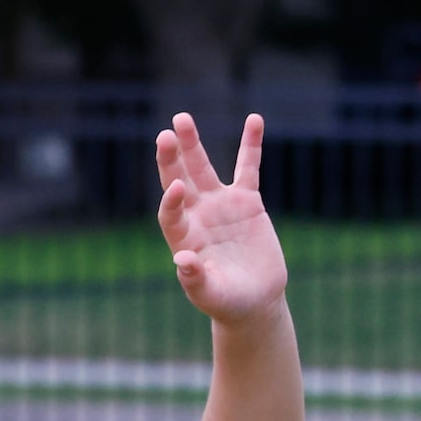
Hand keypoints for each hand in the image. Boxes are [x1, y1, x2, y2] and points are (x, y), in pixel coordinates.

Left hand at [156, 112, 287, 324]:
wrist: (254, 301)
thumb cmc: (227, 303)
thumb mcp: (211, 296)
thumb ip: (195, 280)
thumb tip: (181, 259)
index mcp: (184, 237)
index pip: (171, 213)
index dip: (171, 200)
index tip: (177, 188)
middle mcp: (197, 215)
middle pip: (179, 180)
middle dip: (171, 158)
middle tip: (165, 134)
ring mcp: (220, 205)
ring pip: (203, 167)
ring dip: (193, 143)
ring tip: (181, 118)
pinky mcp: (246, 201)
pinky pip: (248, 168)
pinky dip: (251, 145)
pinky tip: (254, 119)